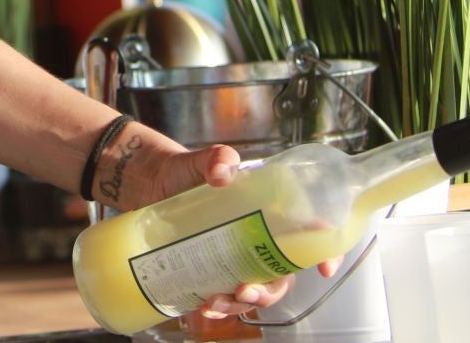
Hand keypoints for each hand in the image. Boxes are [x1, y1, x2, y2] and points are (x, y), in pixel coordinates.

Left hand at [129, 147, 337, 329]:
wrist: (144, 183)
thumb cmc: (180, 170)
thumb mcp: (199, 160)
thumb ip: (215, 159)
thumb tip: (223, 173)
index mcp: (266, 211)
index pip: (307, 234)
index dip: (325, 252)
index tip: (325, 269)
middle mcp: (255, 238)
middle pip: (280, 275)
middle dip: (269, 292)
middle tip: (244, 291)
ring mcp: (232, 257)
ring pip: (252, 291)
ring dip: (239, 305)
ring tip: (213, 303)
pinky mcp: (208, 270)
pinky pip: (223, 298)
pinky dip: (217, 310)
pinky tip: (202, 308)